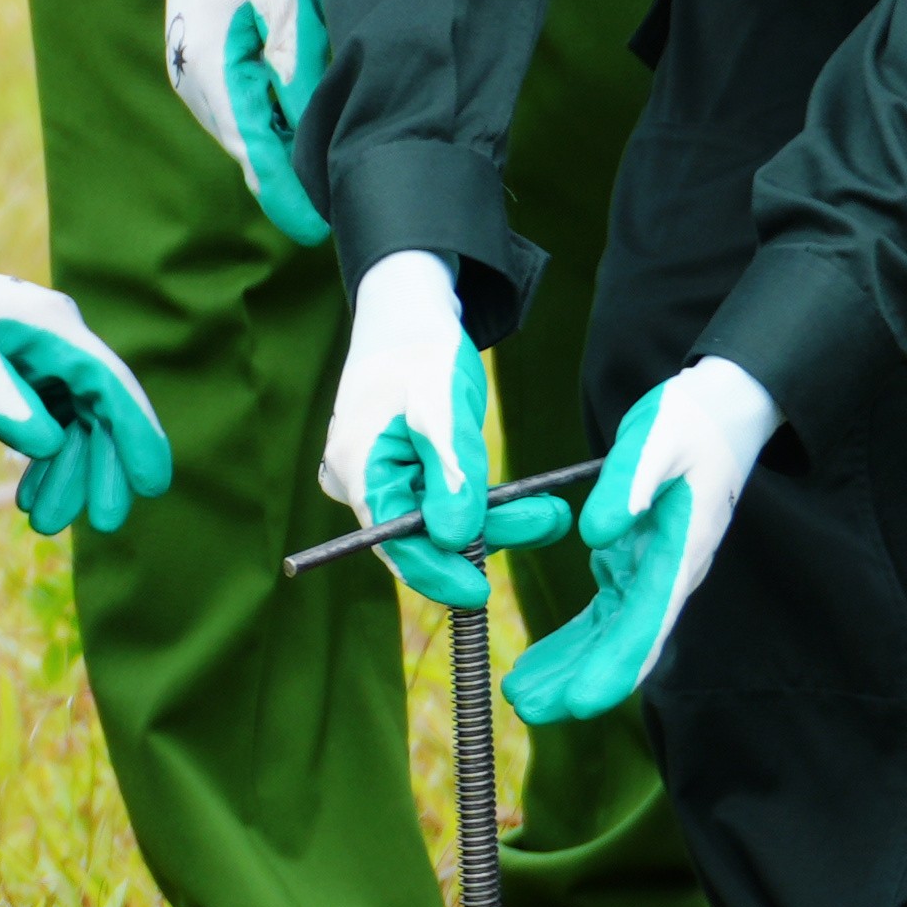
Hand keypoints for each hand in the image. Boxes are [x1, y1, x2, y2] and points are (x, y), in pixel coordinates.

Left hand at [0, 229, 175, 536]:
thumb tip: (48, 445)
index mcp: (57, 330)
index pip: (111, 384)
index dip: (138, 432)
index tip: (154, 483)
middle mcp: (64, 348)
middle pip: (101, 412)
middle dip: (105, 467)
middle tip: (107, 523)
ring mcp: (52, 367)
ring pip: (77, 427)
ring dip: (69, 474)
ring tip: (47, 522)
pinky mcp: (34, 384)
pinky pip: (53, 429)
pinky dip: (46, 465)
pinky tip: (33, 498)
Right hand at [117, 0, 326, 240]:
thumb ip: (297, 60)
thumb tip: (312, 122)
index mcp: (213, 71)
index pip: (255, 151)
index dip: (290, 192)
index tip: (322, 227)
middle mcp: (199, 87)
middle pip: (252, 153)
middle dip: (295, 180)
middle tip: (345, 207)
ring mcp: (199, 82)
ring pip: (250, 135)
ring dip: (288, 152)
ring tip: (339, 173)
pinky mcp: (210, 73)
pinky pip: (247, 113)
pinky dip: (277, 126)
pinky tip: (312, 130)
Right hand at [330, 248, 566, 607]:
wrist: (409, 315)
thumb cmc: (421, 350)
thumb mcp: (442, 403)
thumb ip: (451, 472)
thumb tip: (455, 539)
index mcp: (355, 466)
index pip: (392, 542)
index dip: (435, 572)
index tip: (479, 591)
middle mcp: (359, 481)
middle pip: (420, 534)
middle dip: (486, 533)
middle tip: (548, 522)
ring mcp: (381, 479)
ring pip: (438, 520)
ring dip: (495, 518)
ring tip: (550, 513)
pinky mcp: (404, 475)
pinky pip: (442, 501)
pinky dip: (484, 502)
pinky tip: (528, 503)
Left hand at [504, 361, 777, 726]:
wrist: (719, 416)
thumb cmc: (689, 423)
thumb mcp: (657, 438)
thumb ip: (628, 483)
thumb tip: (592, 534)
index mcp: (679, 551)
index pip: (648, 622)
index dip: (615, 665)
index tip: (582, 701)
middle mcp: (669, 575)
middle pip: (626, 645)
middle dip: (580, 680)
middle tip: (527, 707)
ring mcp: (652, 575)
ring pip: (610, 639)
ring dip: (568, 670)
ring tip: (519, 695)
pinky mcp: (634, 567)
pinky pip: (602, 618)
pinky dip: (571, 643)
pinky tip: (535, 664)